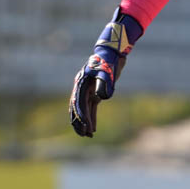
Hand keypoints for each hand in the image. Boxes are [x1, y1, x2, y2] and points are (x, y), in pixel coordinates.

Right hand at [69, 8, 142, 136]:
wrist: (112, 53)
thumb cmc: (109, 61)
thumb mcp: (106, 71)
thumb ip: (103, 83)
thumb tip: (100, 97)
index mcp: (82, 82)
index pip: (79, 102)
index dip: (81, 114)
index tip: (85, 125)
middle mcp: (82, 88)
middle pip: (77, 108)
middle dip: (80, 122)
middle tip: (84, 134)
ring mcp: (87, 91)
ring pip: (83, 110)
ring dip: (85, 123)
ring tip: (88, 135)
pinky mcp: (94, 93)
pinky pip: (90, 108)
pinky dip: (91, 118)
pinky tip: (93, 128)